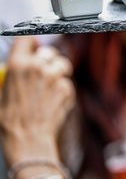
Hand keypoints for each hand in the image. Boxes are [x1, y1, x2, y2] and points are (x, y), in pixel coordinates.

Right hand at [0, 37, 74, 165]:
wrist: (27, 140)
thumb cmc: (9, 120)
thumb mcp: (1, 93)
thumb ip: (12, 74)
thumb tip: (19, 63)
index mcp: (18, 64)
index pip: (26, 38)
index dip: (30, 41)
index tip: (32, 44)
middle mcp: (38, 66)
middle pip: (48, 51)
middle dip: (46, 60)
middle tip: (41, 72)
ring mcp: (54, 76)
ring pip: (62, 64)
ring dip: (57, 72)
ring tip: (47, 88)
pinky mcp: (67, 88)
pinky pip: (66, 82)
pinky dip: (62, 89)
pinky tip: (51, 102)